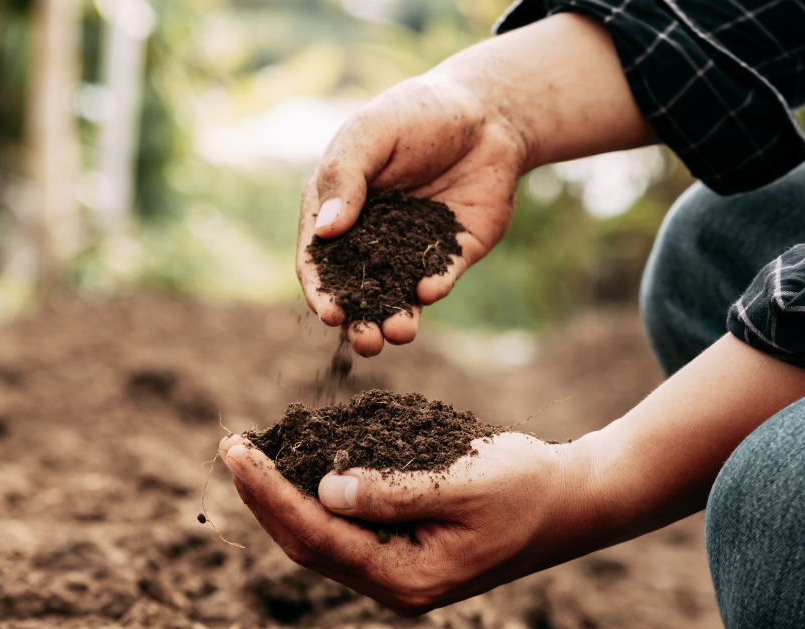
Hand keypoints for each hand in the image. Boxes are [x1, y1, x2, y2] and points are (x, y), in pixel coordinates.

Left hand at [218, 431, 608, 615]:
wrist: (573, 501)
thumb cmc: (527, 486)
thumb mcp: (462, 482)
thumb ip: (393, 491)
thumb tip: (323, 490)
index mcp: (408, 578)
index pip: (319, 536)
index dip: (271, 493)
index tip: (239, 451)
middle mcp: (396, 585)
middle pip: (309, 545)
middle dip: (265, 497)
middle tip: (232, 446)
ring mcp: (400, 573)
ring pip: (322, 540)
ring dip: (284, 499)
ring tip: (251, 457)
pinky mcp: (406, 552)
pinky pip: (346, 530)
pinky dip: (316, 498)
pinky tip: (299, 469)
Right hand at [298, 74, 523, 356]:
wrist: (485, 112)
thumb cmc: (415, 113)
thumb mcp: (370, 133)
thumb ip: (345, 178)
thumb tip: (325, 232)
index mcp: (338, 211)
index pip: (319, 261)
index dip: (321, 291)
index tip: (330, 314)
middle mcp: (370, 238)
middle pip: (358, 291)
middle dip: (360, 322)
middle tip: (367, 342)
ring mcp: (411, 250)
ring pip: (398, 296)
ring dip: (396, 319)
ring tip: (400, 332)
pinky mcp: (451, 254)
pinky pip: (439, 278)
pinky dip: (434, 287)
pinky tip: (430, 289)